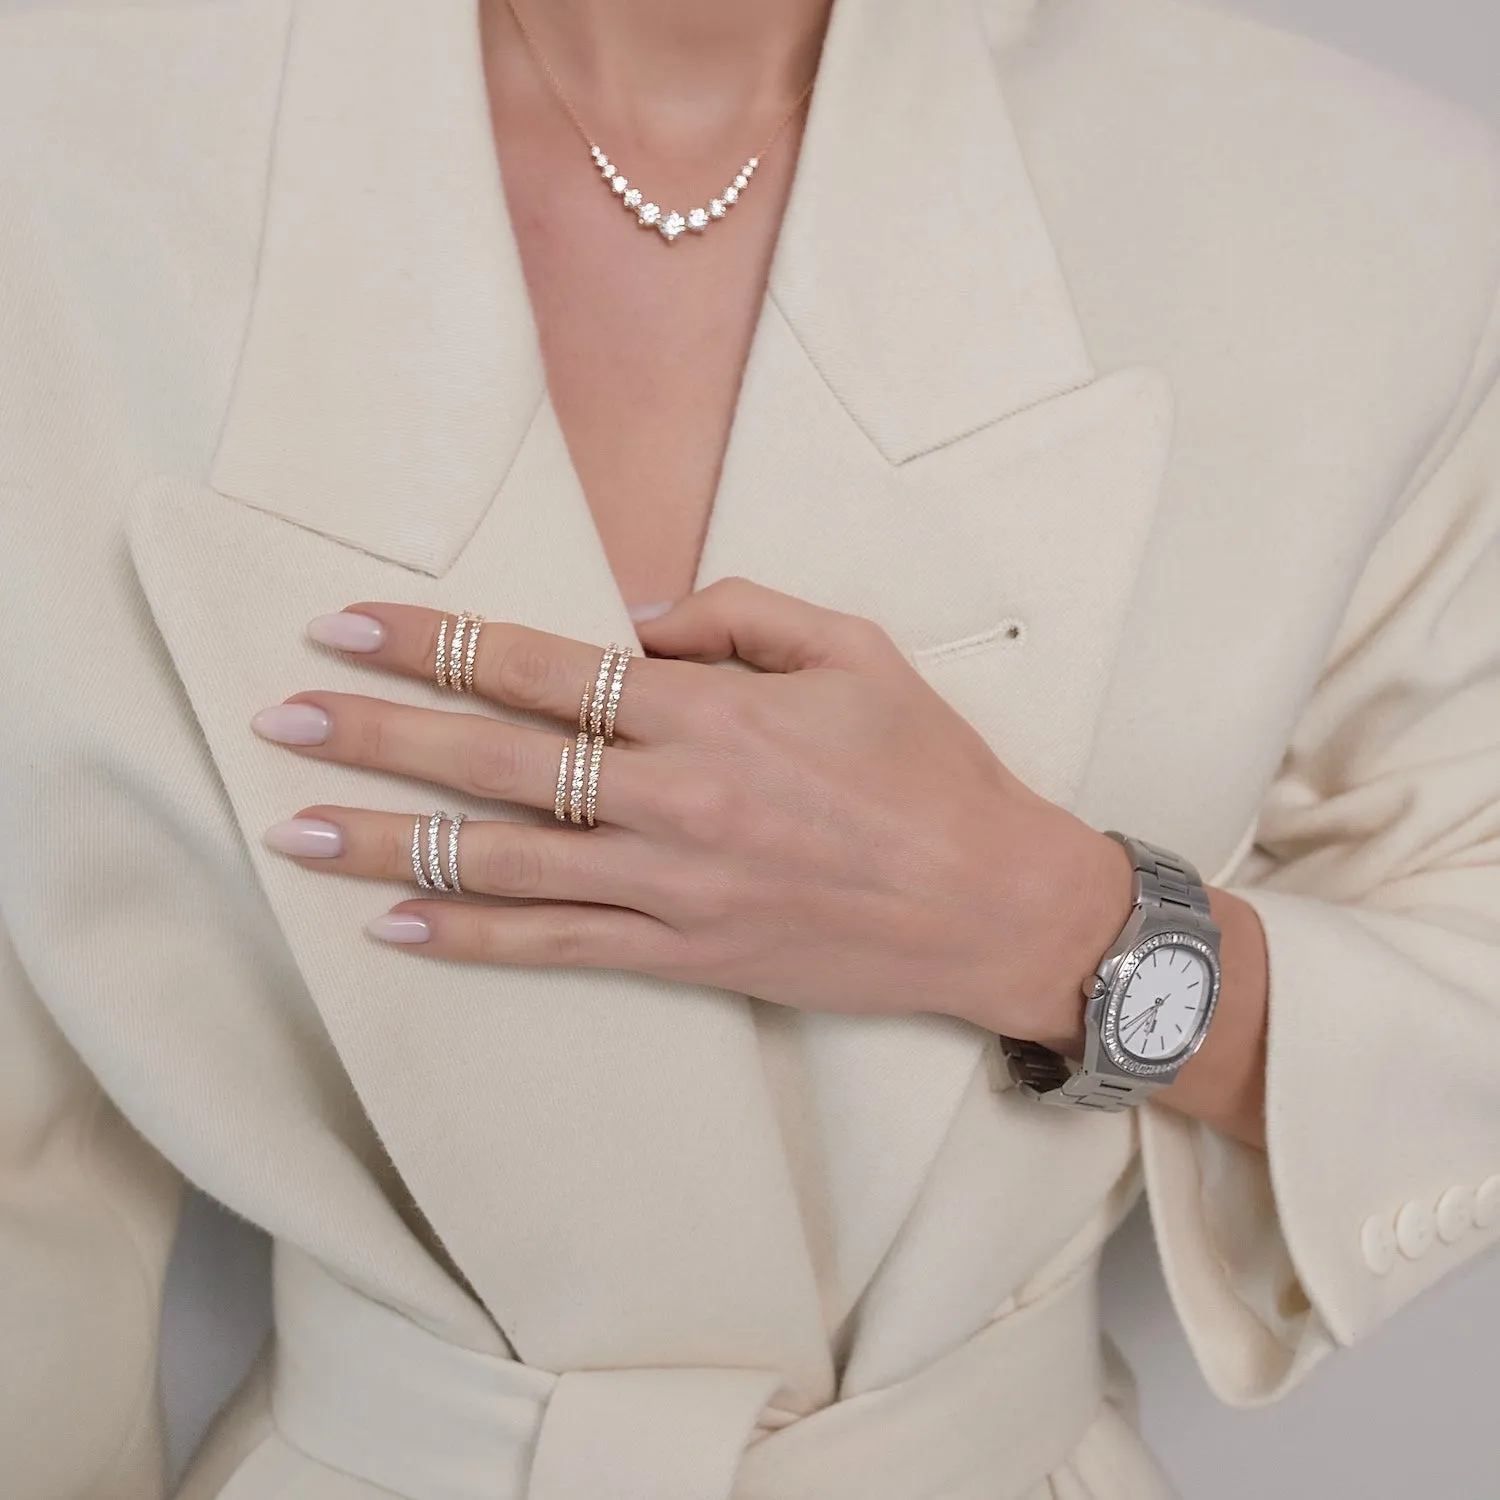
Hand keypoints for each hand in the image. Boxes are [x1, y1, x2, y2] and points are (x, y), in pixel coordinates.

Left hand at [250, 578, 1128, 1039]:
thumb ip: (741, 613)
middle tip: (282, 720)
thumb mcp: (855, 650)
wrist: (992, 905)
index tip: (348, 628)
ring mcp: (673, 886)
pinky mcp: (686, 954)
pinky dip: (470, 941)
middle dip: (379, 733)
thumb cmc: (931, 770)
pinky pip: (557, 948)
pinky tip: (393, 929)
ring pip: (504, 863)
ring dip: (391, 842)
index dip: (436, 643)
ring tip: (296, 830)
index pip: (542, 666)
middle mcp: (675, 798)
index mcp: (711, 713)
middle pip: (497, 759)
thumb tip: (638, 618)